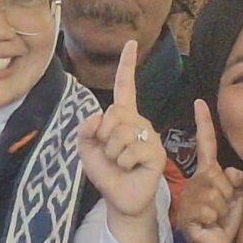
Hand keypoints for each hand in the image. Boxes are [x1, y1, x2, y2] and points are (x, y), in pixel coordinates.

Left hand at [78, 40, 164, 233]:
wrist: (120, 200)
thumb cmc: (106, 173)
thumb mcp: (87, 150)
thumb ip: (85, 131)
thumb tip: (96, 117)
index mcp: (123, 117)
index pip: (125, 87)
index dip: (127, 65)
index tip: (130, 43)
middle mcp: (139, 122)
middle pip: (114, 113)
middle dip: (103, 136)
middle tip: (110, 154)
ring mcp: (149, 136)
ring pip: (120, 133)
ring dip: (112, 153)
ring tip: (120, 163)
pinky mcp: (156, 152)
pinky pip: (130, 150)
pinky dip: (123, 163)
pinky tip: (130, 169)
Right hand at [174, 99, 242, 242]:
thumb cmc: (229, 221)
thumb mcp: (240, 196)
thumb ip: (238, 180)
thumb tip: (228, 173)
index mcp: (209, 173)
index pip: (205, 144)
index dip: (203, 124)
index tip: (199, 102)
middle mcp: (197, 182)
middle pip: (219, 177)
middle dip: (230, 196)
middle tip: (225, 210)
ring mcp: (190, 198)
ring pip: (216, 195)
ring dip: (224, 210)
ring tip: (218, 219)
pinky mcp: (188, 214)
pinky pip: (210, 210)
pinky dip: (216, 220)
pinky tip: (210, 226)